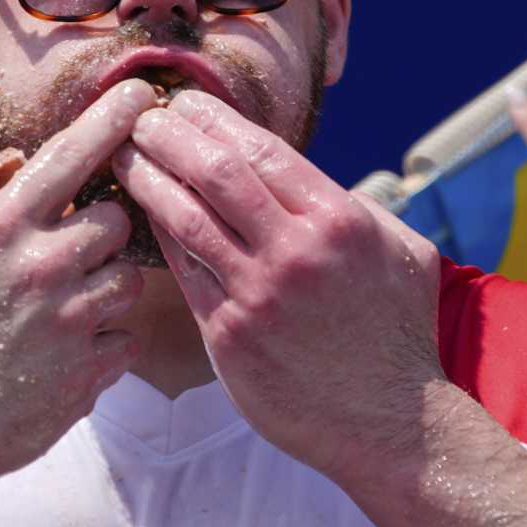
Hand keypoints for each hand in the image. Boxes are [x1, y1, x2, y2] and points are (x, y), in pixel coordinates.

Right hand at [0, 79, 162, 491]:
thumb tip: (27, 168)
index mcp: (2, 229)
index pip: (72, 155)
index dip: (112, 119)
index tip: (144, 95)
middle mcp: (42, 266)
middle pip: (118, 221)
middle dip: (105, 232)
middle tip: (76, 253)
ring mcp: (71, 320)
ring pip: (128, 280)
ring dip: (105, 289)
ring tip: (64, 310)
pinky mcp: (89, 370)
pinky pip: (125, 338)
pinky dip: (104, 343)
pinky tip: (66, 353)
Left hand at [111, 90, 445, 480]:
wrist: (390, 423)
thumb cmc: (400, 335)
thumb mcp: (404, 253)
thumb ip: (358, 209)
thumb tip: (314, 180)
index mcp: (339, 220)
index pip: (261, 149)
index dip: (213, 118)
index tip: (185, 102)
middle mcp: (295, 251)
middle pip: (214, 172)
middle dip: (170, 135)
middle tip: (141, 117)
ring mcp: (257, 295)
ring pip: (186, 219)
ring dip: (148, 179)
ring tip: (122, 156)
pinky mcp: (229, 337)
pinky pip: (184, 273)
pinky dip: (160, 237)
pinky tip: (142, 216)